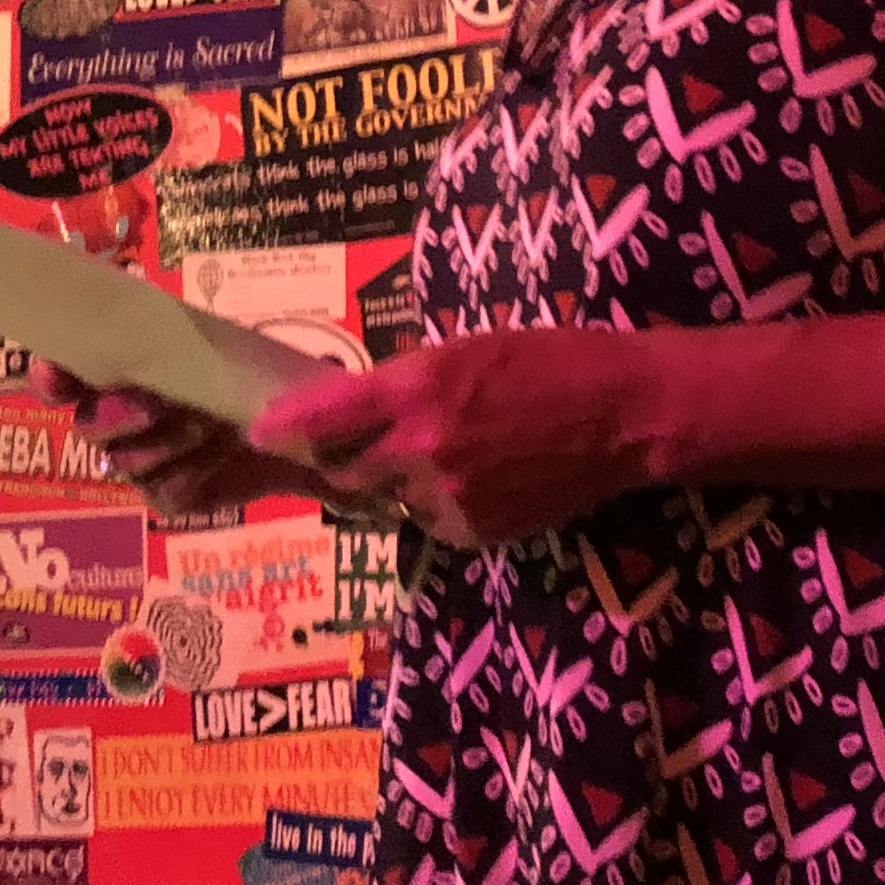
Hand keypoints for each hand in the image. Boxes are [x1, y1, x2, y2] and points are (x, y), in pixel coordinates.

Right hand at [22, 359, 287, 522]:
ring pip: (126, 461)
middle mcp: (120, 420)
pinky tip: (222, 454)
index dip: (52, 379)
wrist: (297, 425)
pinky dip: (195, 471)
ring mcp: (141, 463)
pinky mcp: (168, 496)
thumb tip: (133, 354)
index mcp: (120, 373)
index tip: (53, 377)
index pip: (63, 378)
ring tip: (212, 425)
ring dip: (169, 441)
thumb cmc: (248, 373)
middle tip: (154, 407)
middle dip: (119, 415)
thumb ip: (168, 343)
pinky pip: (163, 492)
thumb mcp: (212, 347)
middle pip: (90, 427)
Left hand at [248, 330, 673, 549]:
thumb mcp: (464, 351)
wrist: (624, 415)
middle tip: (367, 440)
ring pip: (389, 498)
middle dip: (344, 457)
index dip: (282, 429)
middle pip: (343, 469)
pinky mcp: (471, 534)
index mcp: (413, 390)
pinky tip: (483, 478)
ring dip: (399, 482)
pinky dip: (439, 506)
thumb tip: (349, 407)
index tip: (260, 430)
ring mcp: (444, 498)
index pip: (318, 420)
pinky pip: (430, 523)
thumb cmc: (548, 362)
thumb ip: (402, 383)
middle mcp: (418, 449)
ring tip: (453, 453)